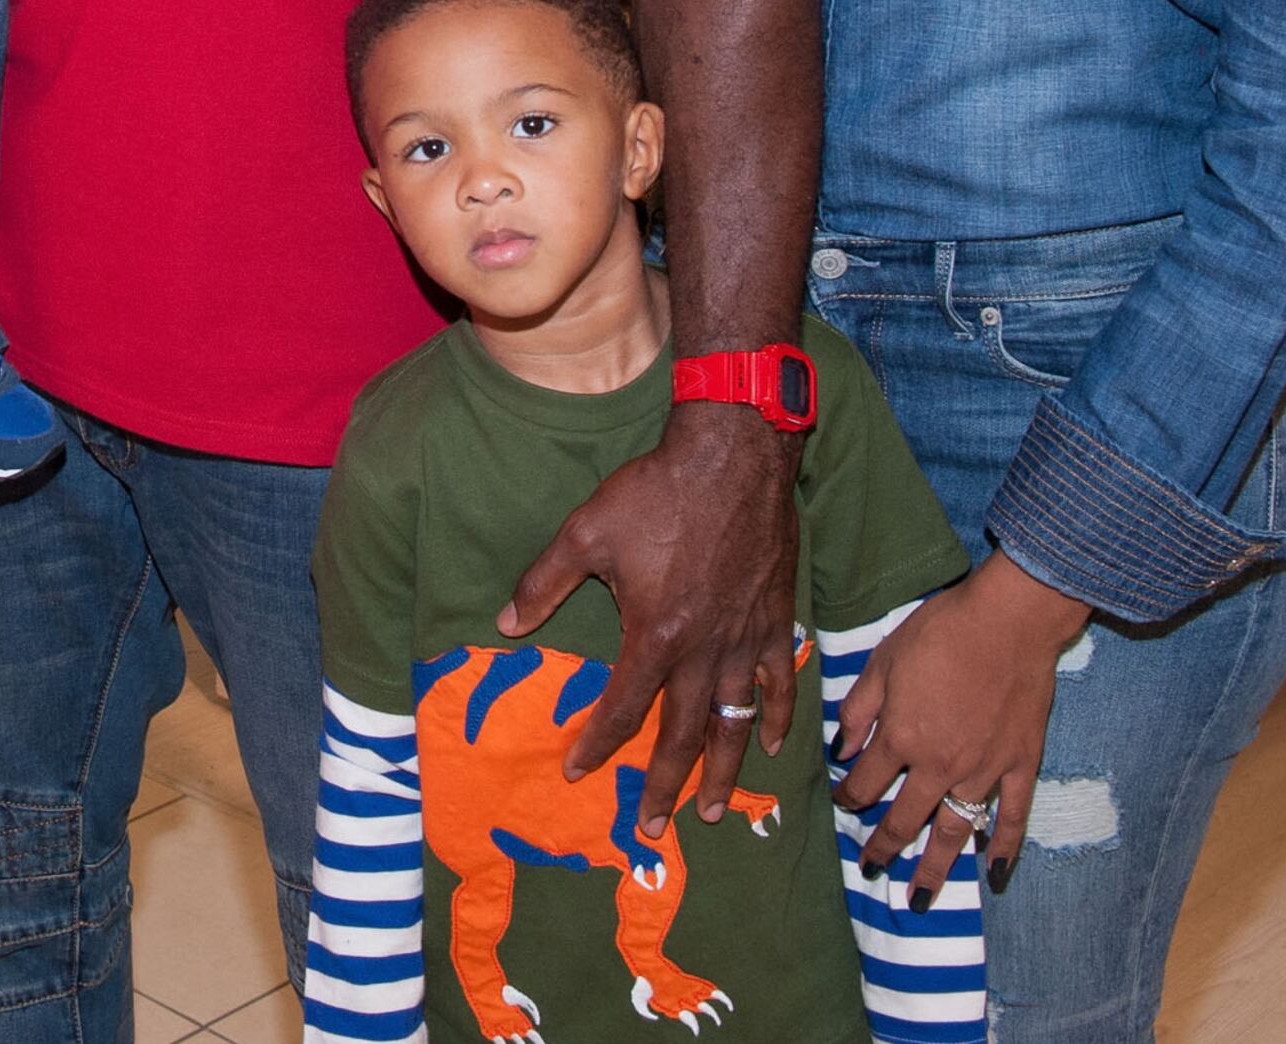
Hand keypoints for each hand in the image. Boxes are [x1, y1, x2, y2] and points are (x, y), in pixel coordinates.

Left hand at [501, 401, 800, 834]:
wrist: (731, 457)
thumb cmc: (654, 493)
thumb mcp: (584, 533)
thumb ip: (542, 582)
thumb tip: (507, 622)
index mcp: (655, 635)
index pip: (624, 709)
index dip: (598, 744)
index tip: (579, 771)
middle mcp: (703, 649)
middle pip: (682, 733)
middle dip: (664, 783)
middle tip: (654, 827)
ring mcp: (745, 638)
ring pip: (733, 721)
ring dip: (721, 769)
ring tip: (709, 809)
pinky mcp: (776, 619)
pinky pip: (778, 680)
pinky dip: (773, 714)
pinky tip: (768, 742)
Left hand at [831, 553, 1085, 891]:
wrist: (1008, 622)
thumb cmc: (940, 632)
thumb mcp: (882, 661)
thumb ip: (860, 709)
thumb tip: (842, 748)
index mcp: (901, 738)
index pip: (865, 782)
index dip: (848, 795)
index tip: (842, 801)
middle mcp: (939, 764)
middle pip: (905, 818)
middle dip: (884, 846)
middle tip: (872, 867)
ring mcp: (983, 770)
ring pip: (954, 829)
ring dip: (936, 867)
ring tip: (921, 896)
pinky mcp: (1021, 766)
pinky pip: (1013, 817)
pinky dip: (1004, 847)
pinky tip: (994, 872)